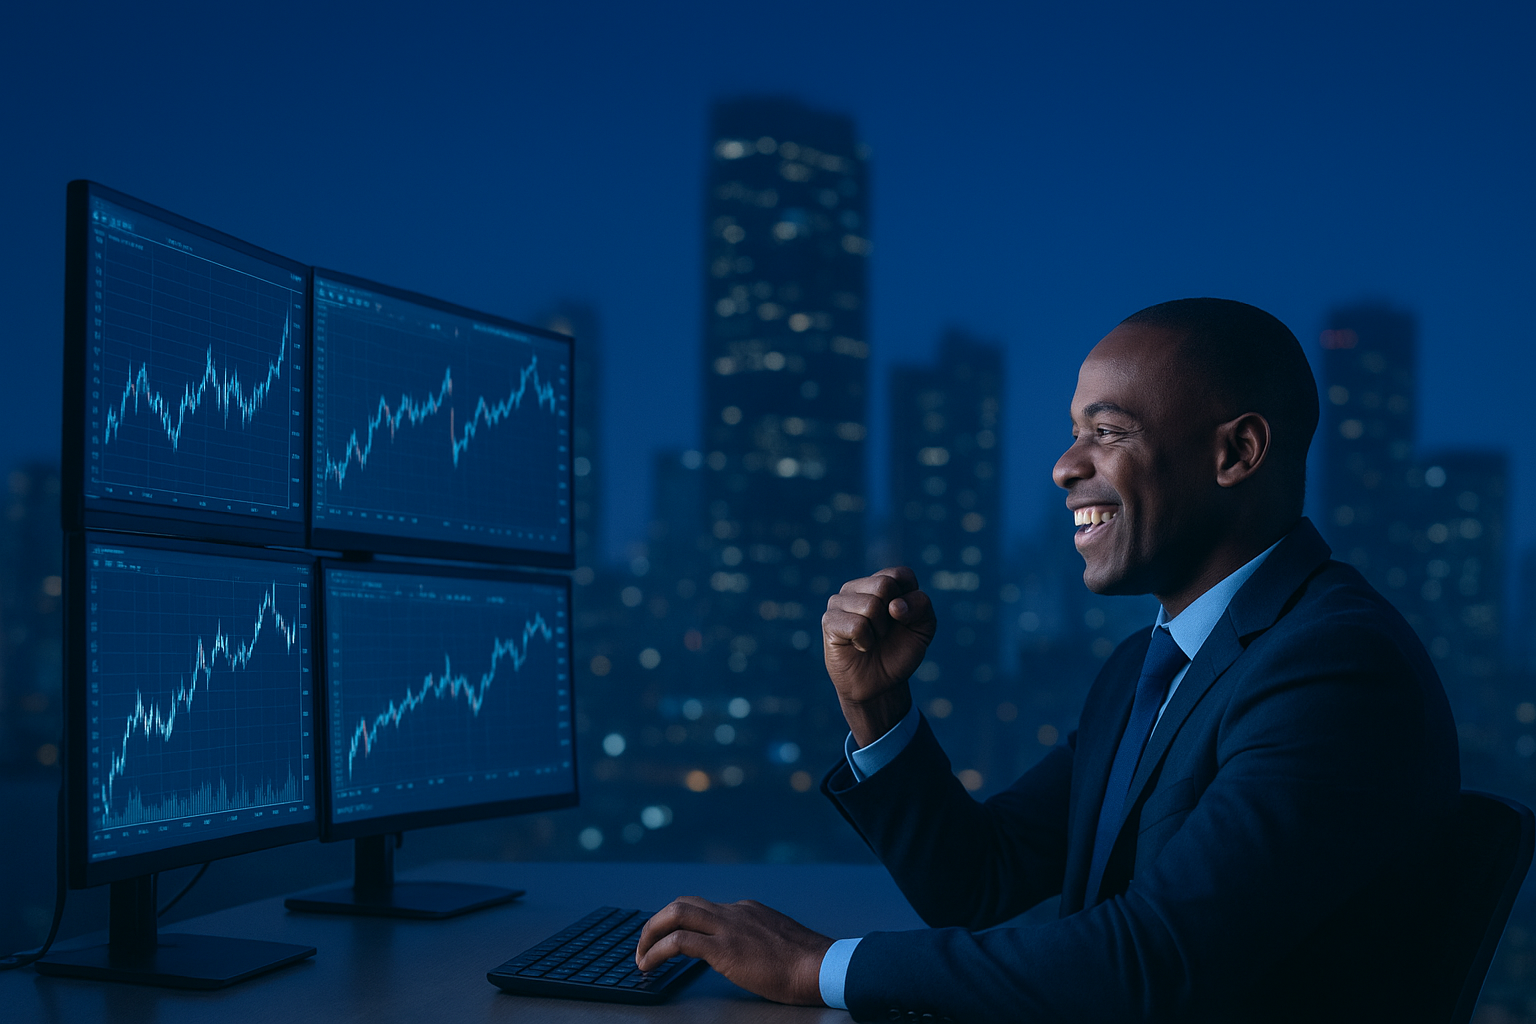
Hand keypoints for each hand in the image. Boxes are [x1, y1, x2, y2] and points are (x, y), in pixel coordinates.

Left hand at [635, 896, 830, 1004]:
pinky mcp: (724, 947)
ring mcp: (728, 927)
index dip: (681, 925)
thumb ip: (757, 942)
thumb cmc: (806, 964)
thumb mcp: (777, 944)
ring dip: (650, 933)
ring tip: (640, 956)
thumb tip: (743, 956)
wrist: (820, 967)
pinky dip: (657, 951)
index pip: (705, 909)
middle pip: (684, 904)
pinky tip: (648, 966)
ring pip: (676, 913)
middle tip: (645, 945)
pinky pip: (678, 942)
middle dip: (657, 922)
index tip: (669, 941)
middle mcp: (734, 912)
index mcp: (747, 910)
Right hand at [822, 567, 935, 746]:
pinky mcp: (829, 620)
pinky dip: (865, 642)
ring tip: (872, 639)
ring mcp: (840, 602)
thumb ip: (921, 606)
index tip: (904, 620)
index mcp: (882, 582)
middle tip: (885, 631)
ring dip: (878, 631)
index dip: (910, 602)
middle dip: (892, 616)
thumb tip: (894, 605)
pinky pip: (857, 625)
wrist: (880, 684)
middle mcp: (859, 587)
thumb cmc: (900, 652)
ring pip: (870, 605)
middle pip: (884, 585)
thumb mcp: (923, 628)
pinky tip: (860, 646)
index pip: (901, 574)